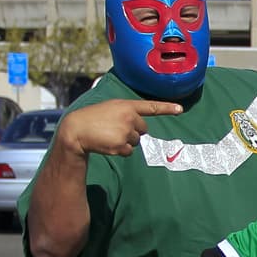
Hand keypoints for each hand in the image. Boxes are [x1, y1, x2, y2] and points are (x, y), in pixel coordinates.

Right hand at [57, 98, 182, 157]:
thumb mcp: (111, 108)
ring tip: (108, 135)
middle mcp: (129, 118)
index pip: (151, 107)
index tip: (180, 109)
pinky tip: (108, 143)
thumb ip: (127, 113)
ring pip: (136, 141)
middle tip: (114, 128)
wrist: (76, 129)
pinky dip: (120, 150)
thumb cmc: (93, 118)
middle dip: (132, 131)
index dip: (166, 108)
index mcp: (126, 105)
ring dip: (125, 141)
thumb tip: (140, 130)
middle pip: (143, 129)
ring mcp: (125, 132)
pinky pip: (128, 151)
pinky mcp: (120, 145)